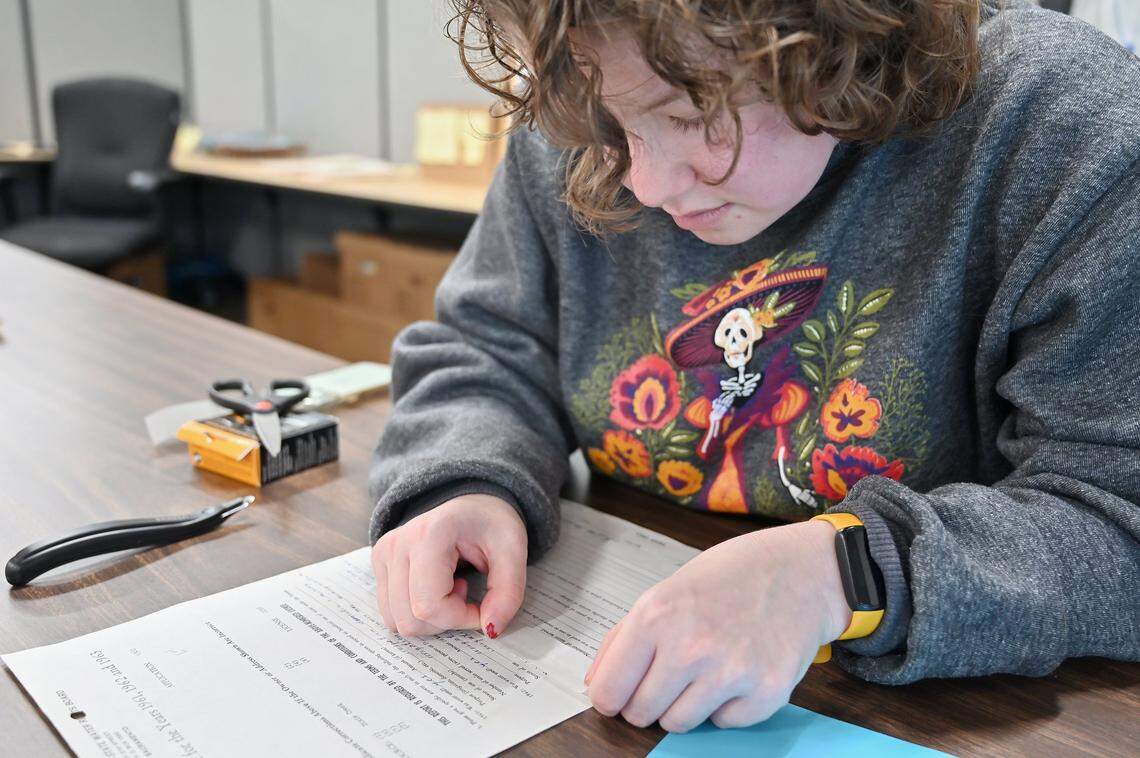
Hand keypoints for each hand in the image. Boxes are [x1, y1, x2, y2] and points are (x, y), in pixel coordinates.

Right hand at [371, 494, 527, 637]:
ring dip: (431, 618)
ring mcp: (383, 554)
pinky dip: (416, 613)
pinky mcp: (379, 564)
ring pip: (398, 622)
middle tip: (465, 590)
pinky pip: (391, 613)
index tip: (482, 606)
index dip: (460, 618)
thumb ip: (508, 592)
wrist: (472, 504)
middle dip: (446, 620)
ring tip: (450, 587)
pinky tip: (435, 588)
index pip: (429, 605)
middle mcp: (397, 543)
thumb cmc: (491, 523)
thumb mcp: (513, 551)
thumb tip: (490, 630)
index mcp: (429, 535)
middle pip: (410, 619)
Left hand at [584, 520, 849, 731]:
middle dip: (648, 700)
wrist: (801, 571)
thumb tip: (596, 683)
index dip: (610, 696)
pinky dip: (726, 705)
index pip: (608, 690)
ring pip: (679, 724)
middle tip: (669, 673)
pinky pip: (723, 724)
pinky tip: (737, 671)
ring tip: (704, 669)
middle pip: (641, 713)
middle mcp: (691, 647)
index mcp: (657, 616)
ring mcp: (730, 673)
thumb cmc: (732, 576)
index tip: (617, 694)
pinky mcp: (765, 694)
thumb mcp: (667, 590)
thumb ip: (624, 637)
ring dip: (685, 705)